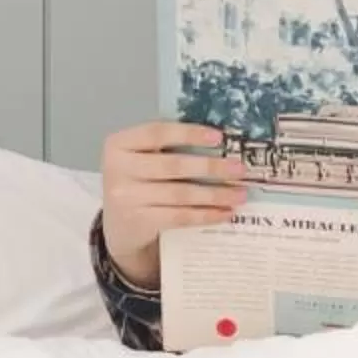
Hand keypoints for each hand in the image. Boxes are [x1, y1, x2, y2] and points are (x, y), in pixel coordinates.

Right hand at [100, 122, 245, 285]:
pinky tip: (224, 213)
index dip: (189, 134)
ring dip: (215, 194)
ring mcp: (126, 198)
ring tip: (239, 194)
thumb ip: (165, 147)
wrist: (118, 224)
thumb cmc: (138, 182)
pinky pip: (179, 216)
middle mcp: (118, 169)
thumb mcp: (140, 158)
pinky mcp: (139, 222)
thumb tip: (219, 142)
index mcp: (119, 144)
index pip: (157, 133)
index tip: (218, 137)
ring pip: (180, 194)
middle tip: (240, 170)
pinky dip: (205, 214)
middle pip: (173, 165)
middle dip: (211, 168)